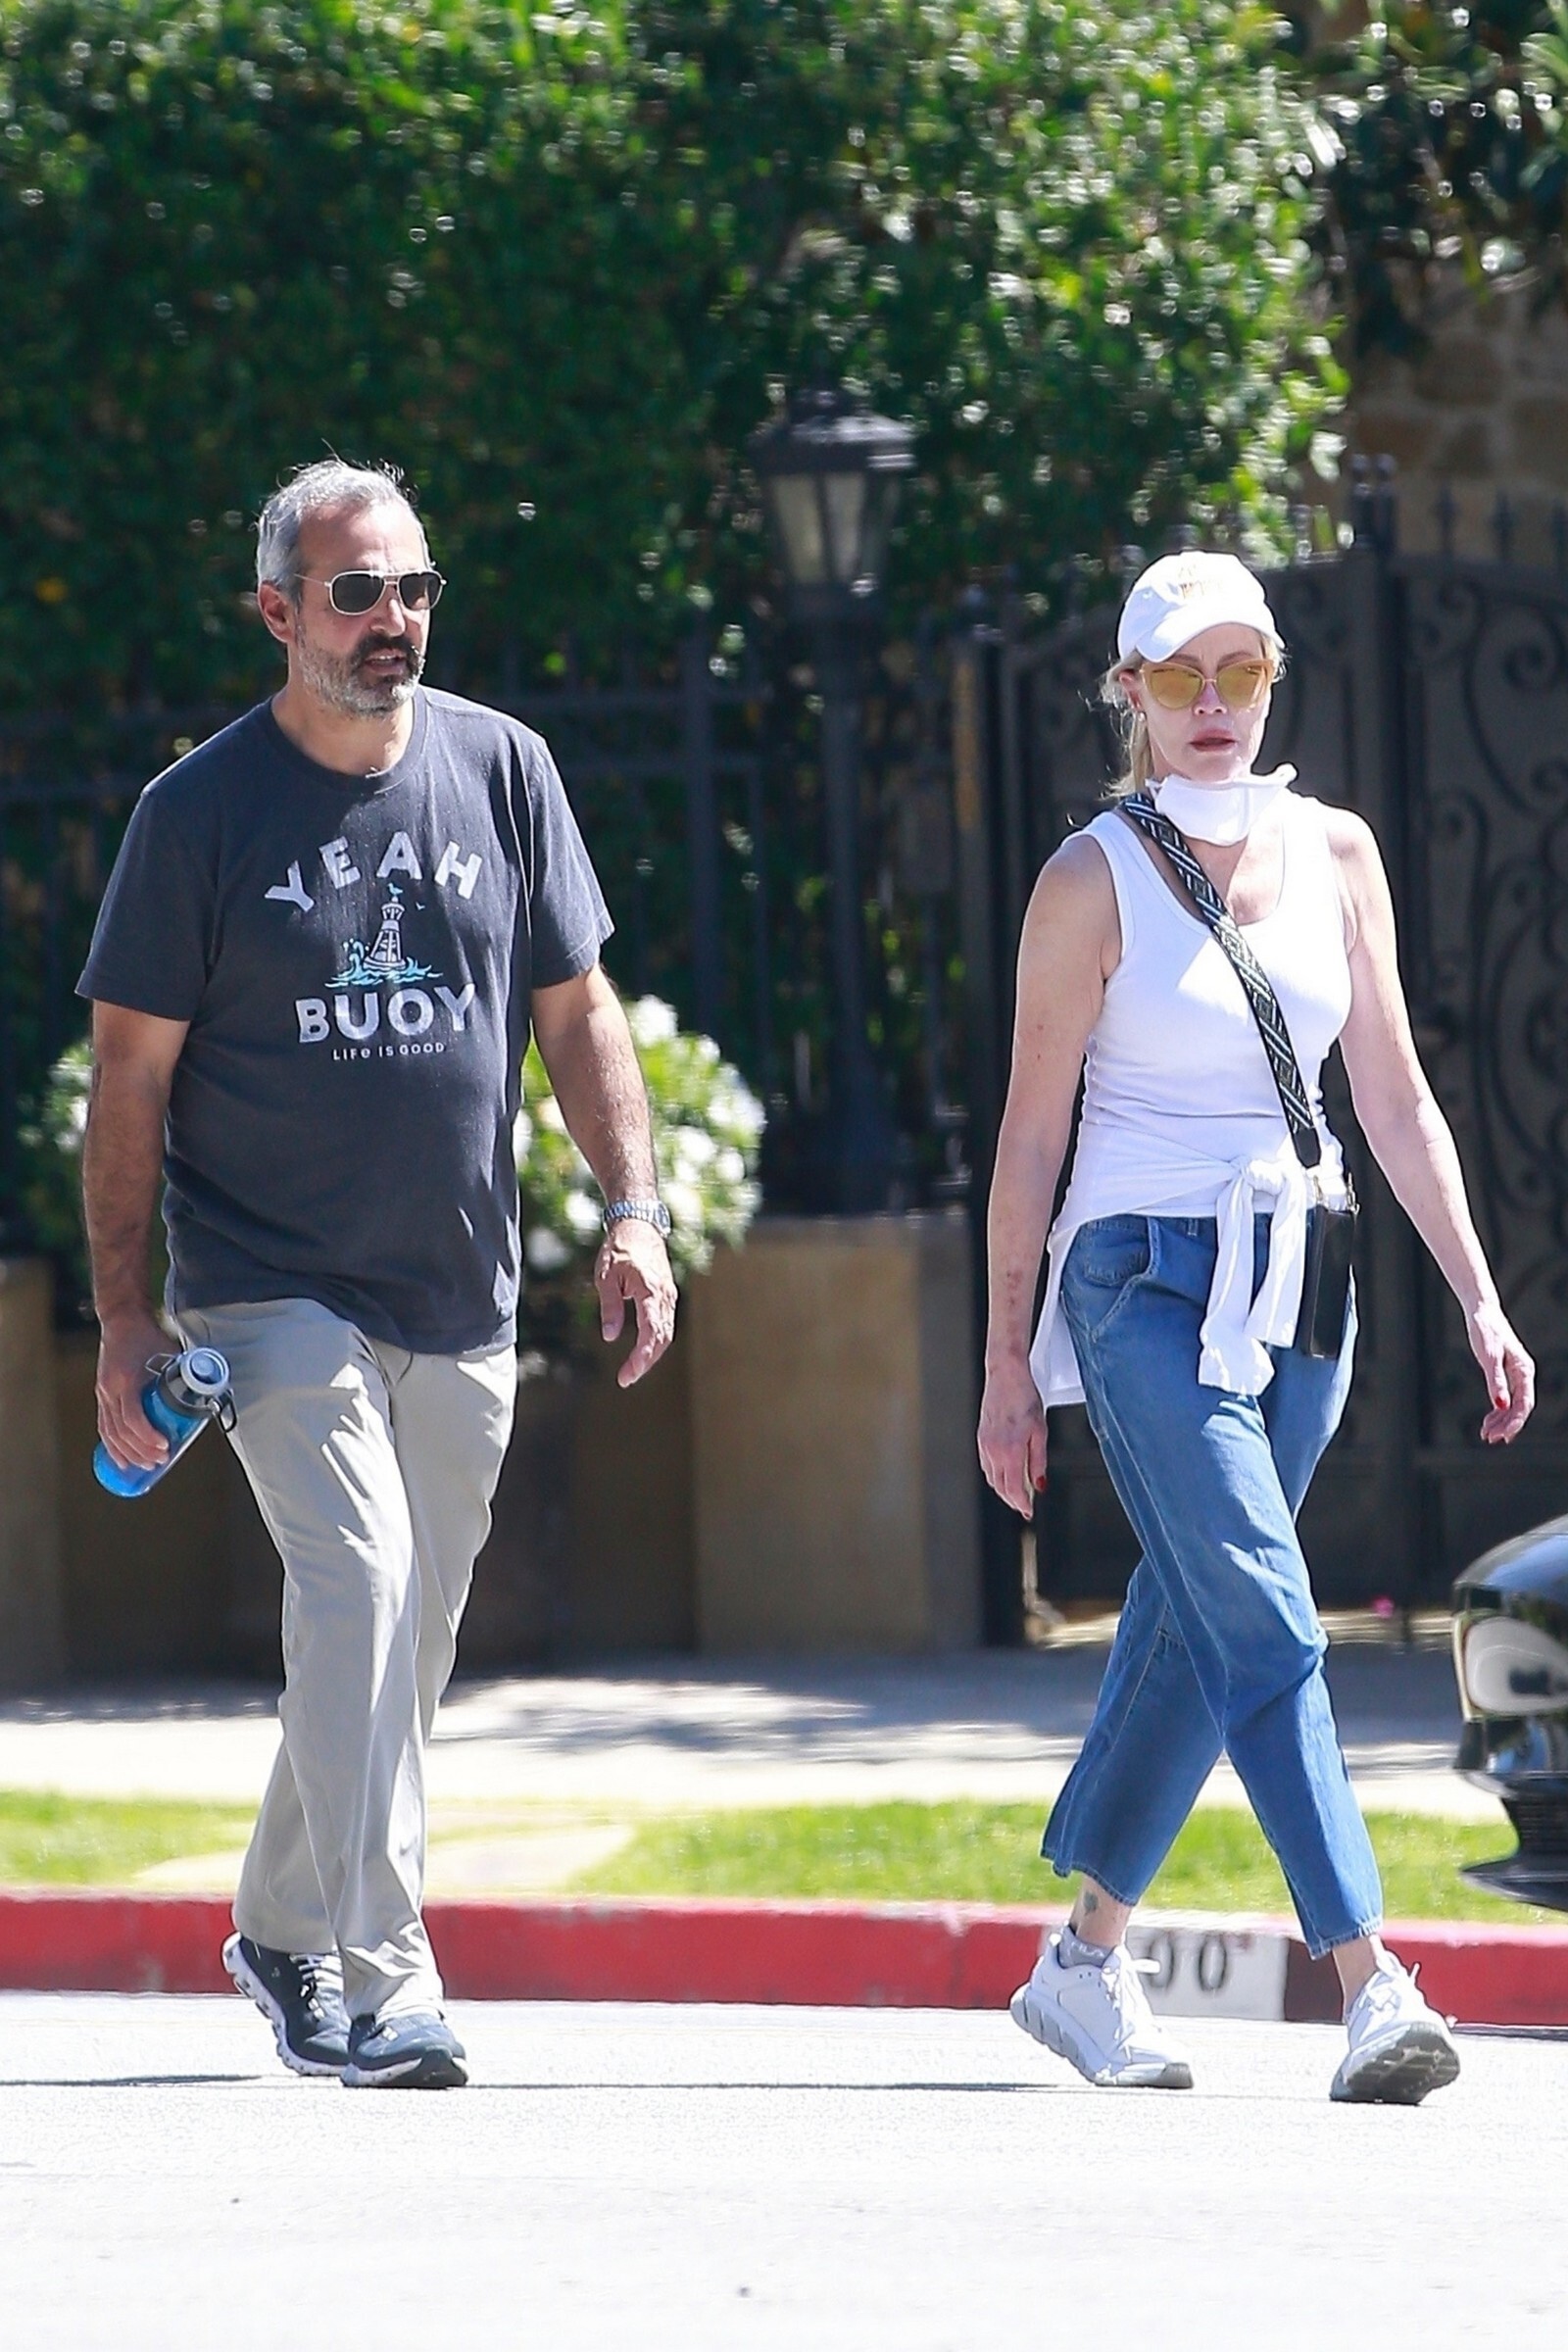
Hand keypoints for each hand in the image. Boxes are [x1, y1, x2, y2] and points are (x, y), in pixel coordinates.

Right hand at [96, 1309, 174, 1471]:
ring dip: (126, 1452)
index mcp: (126, 1379)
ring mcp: (103, 1393)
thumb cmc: (147, 1334)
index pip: (133, 1417)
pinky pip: (104, 1426)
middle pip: (121, 1430)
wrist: (121, 1320)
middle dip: (141, 1450)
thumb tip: (211, 1389)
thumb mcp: (170, 1351)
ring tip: (143, 1466)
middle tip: (160, 1461)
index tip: (165, 1446)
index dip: (147, 1436)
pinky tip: (121, 1458)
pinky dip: (112, 1445)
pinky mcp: (101, 1394)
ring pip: (110, 1432)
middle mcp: (110, 1389)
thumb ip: (186, 1371)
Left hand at [595, 1218, 677, 1387]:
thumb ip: (610, 1307)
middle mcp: (665, 1296)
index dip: (640, 1359)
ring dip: (652, 1354)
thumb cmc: (619, 1248)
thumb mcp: (606, 1277)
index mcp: (650, 1291)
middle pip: (662, 1339)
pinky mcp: (667, 1295)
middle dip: (646, 1362)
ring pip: (666, 1334)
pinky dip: (655, 1341)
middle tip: (626, 1378)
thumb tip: (611, 1337)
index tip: (626, 1375)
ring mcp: (669, 1296)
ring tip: (632, 1370)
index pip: (651, 1333)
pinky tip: (642, 1351)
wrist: (638, 1225)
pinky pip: (665, 1324)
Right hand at [978, 1359, 1048, 1519]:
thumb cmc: (1024, 1398)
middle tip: (1025, 1505)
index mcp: (1010, 1451)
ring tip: (1017, 1491)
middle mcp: (993, 1451)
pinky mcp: (981, 1438)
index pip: (1013, 1489)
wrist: (1006, 1377)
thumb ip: (1038, 1461)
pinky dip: (995, 1474)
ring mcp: (984, 1444)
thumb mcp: (1040, 1432)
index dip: (1021, 1504)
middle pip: (1000, 1487)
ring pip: (992, 1477)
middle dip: (1013, 1499)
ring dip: (1003, 1488)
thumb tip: (1040, 1484)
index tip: (1028, 1511)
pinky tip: (1005, 1472)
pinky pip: (986, 1465)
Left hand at [1467, 1300, 1534, 1445]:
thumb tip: (1500, 1405)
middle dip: (1506, 1425)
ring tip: (1486, 1434)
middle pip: (1519, 1407)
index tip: (1502, 1437)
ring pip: (1513, 1404)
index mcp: (1524, 1370)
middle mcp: (1524, 1374)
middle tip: (1489, 1439)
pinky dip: (1497, 1410)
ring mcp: (1516, 1374)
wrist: (1482, 1312)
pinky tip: (1489, 1420)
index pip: (1524, 1404)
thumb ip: (1495, 1381)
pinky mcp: (1506, 1372)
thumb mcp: (1488, 1356)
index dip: (1514, 1423)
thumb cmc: (1485, 1330)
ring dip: (1501, 1421)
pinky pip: (1506, 1397)